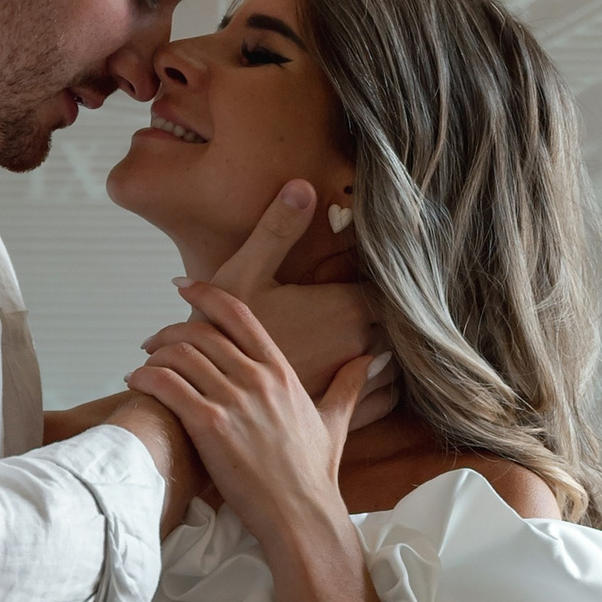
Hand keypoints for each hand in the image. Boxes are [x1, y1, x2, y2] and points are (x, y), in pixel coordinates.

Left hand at [125, 284, 377, 555]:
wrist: (302, 517)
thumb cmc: (314, 477)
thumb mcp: (336, 423)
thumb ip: (348, 386)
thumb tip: (374, 359)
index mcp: (282, 372)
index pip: (239, 314)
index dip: (206, 294)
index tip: (184, 288)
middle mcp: (258, 379)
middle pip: (201, 332)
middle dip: (169, 330)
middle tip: (152, 342)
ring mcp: (234, 401)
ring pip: (180, 354)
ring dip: (154, 355)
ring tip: (142, 366)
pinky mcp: (211, 426)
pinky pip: (167, 385)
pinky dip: (146, 378)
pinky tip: (135, 383)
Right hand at [141, 183, 391, 408]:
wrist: (201, 400)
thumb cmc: (218, 337)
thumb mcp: (243, 275)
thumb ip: (276, 231)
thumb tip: (302, 186)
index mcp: (345, 308)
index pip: (393, 286)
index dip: (388, 279)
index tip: (378, 272)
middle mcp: (360, 346)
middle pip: (400, 324)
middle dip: (392, 313)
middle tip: (380, 302)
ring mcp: (354, 384)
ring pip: (397, 364)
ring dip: (392, 350)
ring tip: (380, 338)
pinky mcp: (344, 415)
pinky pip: (386, 399)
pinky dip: (386, 387)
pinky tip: (373, 378)